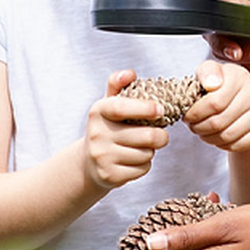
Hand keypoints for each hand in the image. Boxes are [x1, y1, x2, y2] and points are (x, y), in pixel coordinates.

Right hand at [83, 70, 169, 189]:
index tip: (161, 109)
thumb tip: (130, 73)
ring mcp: (102, 157)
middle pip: (146, 136)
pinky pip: (142, 169)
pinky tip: (133, 160)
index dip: (144, 108)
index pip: (121, 107)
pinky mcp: (110, 176)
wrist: (88, 163)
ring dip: (150, 151)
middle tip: (161, 135)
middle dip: (161, 136)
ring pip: (146, 154)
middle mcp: (97, 134)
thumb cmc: (107, 128)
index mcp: (98, 112)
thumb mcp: (108, 105)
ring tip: (140, 147)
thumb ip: (117, 85)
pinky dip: (144, 165)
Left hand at [187, 62, 249, 152]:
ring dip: (209, 138)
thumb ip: (206, 73)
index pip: (213, 103)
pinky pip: (238, 145)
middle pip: (219, 122)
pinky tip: (218, 137)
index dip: (195, 113)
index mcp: (238, 75)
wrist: (246, 103)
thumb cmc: (222, 88)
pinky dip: (223, 145)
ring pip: (227, 136)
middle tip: (193, 127)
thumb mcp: (211, 75)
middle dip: (199, 127)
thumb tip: (211, 84)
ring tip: (203, 132)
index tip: (187, 116)